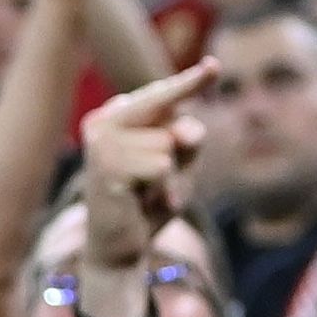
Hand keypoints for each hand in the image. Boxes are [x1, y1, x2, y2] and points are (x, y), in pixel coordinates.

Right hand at [79, 58, 216, 271]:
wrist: (117, 251)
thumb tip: (184, 129)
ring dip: (170, 177)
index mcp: (117, 115)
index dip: (191, 82)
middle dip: (180, 154)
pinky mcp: (107, 164)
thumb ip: (189, 139)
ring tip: (148, 196)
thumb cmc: (147, 204)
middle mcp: (104, 121)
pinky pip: (161, 165)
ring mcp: (102, 140)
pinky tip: (143, 204)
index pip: (163, 95)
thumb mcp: (180, 166)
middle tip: (160, 185)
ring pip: (169, 143)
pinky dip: (164, 188)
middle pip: (173, 118)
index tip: (215, 66)